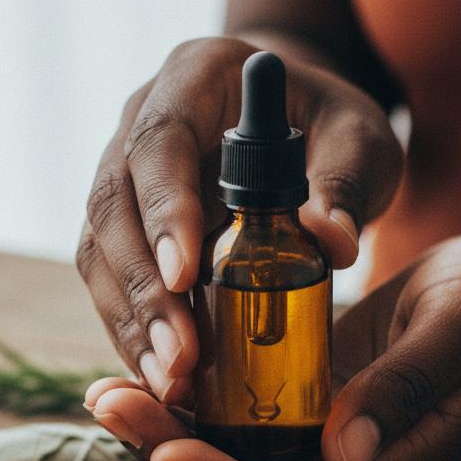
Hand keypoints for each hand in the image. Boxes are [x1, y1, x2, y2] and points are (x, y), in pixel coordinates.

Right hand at [76, 36, 401, 403]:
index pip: (160, 141)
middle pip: (112, 203)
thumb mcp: (360, 141)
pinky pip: (110, 279)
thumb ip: (347, 181)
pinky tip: (161, 377)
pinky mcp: (124, 226)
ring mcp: (123, 174)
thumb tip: (330, 241)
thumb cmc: (332, 129)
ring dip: (129, 321)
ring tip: (168, 383)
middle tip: (177, 357)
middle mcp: (141, 120)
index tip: (183, 274)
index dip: (164, 209)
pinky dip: (133, 330)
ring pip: (99, 249)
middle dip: (140, 288)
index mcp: (194, 77)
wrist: (302, 132)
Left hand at [83, 228, 460, 460]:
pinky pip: (246, 408)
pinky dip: (197, 393)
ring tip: (106, 392)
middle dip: (176, 454)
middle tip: (109, 406)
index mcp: (399, 457)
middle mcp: (356, 455)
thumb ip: (408, 387)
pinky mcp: (315, 388)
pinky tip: (154, 360)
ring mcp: (332, 426)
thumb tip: (342, 455)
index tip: (168, 452)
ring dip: (171, 427)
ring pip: (238, 450)